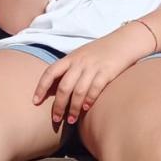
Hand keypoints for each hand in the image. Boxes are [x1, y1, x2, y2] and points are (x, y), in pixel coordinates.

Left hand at [32, 22, 154, 125]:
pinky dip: (89, 100)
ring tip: (72, 120)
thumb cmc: (101, 51)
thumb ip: (70, 69)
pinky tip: (86, 108)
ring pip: (78, 91)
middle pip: (63, 87)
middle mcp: (80, 62)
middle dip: (58, 105)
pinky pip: (95, 88)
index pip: (50, 72)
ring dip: (73, 108)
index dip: (41, 87)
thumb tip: (55, 88)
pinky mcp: (107, 72)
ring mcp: (93, 67)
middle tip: (56, 119)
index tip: (35, 102)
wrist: (124, 41)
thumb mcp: (81, 55)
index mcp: (70, 58)